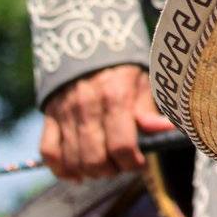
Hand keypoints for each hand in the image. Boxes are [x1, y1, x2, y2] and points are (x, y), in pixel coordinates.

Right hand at [40, 64, 176, 180]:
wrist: (88, 42)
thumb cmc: (123, 67)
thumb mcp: (143, 82)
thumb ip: (149, 111)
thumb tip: (167, 131)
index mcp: (116, 98)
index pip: (122, 146)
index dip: (132, 162)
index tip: (140, 162)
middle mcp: (88, 108)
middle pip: (95, 160)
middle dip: (112, 171)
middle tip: (121, 165)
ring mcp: (65, 113)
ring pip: (72, 160)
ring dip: (90, 173)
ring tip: (104, 168)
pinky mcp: (50, 116)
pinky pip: (48, 152)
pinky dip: (61, 169)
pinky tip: (76, 173)